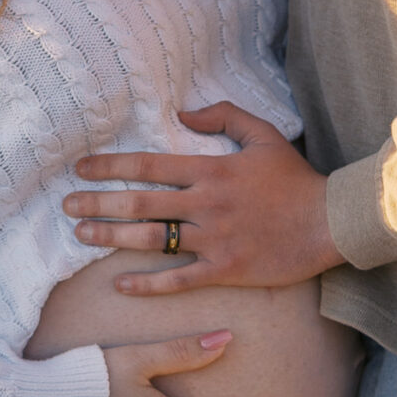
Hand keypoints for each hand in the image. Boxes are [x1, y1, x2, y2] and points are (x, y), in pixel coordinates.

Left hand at [64, 102, 343, 295]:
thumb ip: (223, 117)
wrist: (329, 222)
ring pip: (151, 240)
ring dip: (111, 238)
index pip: (148, 165)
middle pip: (139, 204)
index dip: (109, 166)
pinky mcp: (225, 270)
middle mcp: (205, 204)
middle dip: (97, 204)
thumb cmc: (296, 180)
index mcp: (211, 171)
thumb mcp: (264, 134)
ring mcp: (213, 240)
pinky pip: (178, 279)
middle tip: (67, 207)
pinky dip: (148, 284)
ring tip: (81, 236)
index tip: (80, 169)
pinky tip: (121, 284)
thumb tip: (183, 112)